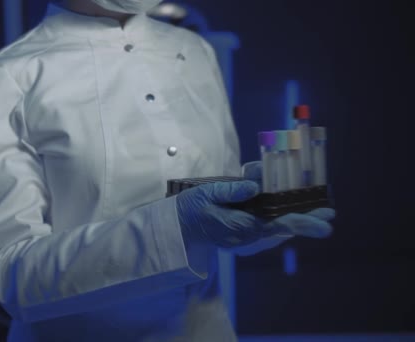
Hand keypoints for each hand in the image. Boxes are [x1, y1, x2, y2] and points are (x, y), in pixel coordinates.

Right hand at [176, 180, 334, 247]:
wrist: (179, 229)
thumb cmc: (190, 209)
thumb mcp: (205, 194)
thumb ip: (230, 190)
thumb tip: (255, 185)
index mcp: (238, 227)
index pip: (276, 226)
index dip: (302, 224)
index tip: (325, 225)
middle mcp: (246, 238)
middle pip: (283, 230)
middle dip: (306, 221)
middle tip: (329, 212)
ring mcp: (247, 240)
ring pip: (279, 230)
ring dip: (296, 220)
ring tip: (318, 210)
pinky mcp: (246, 237)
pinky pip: (270, 230)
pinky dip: (282, 220)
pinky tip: (293, 210)